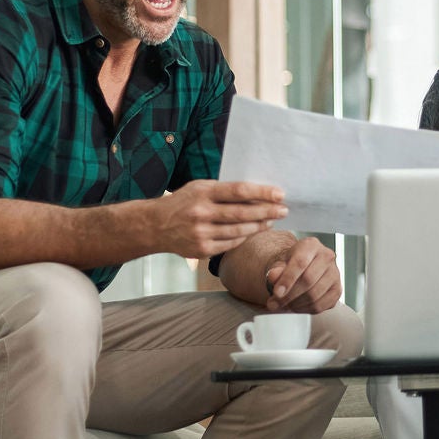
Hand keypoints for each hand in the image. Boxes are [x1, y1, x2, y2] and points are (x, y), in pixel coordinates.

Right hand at [152, 180, 286, 257]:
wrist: (154, 226)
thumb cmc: (183, 202)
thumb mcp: (199, 188)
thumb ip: (224, 190)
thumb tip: (258, 193)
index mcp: (203, 192)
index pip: (238, 191)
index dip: (262, 193)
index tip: (280, 194)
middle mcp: (201, 213)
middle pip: (242, 213)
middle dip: (267, 212)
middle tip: (283, 210)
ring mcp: (201, 234)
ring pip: (239, 231)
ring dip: (259, 226)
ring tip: (271, 221)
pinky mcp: (202, 250)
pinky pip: (231, 244)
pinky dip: (244, 237)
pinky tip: (253, 231)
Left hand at [263, 235, 342, 313]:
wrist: (301, 269)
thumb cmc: (289, 265)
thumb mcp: (279, 263)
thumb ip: (275, 269)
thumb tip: (273, 276)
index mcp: (311, 245)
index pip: (300, 262)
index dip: (287, 279)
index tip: (276, 293)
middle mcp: (327, 256)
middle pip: (308, 280)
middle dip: (289, 295)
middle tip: (274, 303)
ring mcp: (335, 274)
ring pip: (314, 295)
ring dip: (295, 305)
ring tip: (283, 305)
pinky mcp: (337, 290)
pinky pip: (321, 305)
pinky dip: (305, 310)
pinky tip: (296, 307)